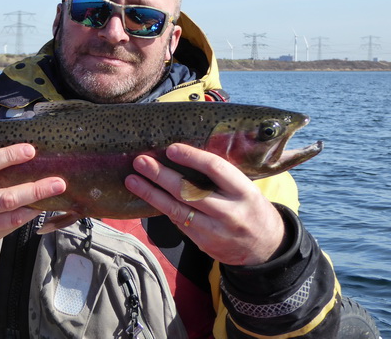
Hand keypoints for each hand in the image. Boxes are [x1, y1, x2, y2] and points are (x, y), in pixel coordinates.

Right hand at [0, 143, 65, 256]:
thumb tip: (16, 158)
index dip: (8, 156)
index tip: (30, 149)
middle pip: (5, 198)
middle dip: (35, 190)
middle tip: (58, 182)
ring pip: (11, 218)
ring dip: (36, 207)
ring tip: (56, 196)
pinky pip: (8, 230)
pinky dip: (25, 218)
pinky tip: (38, 209)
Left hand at [125, 143, 283, 265]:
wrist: (266, 248)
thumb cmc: (249, 207)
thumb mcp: (244, 188)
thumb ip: (220, 176)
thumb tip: (183, 154)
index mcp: (243, 191)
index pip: (215, 169)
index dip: (192, 157)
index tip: (171, 148)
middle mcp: (229, 211)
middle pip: (189, 191)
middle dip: (161, 175)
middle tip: (140, 161)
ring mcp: (215, 230)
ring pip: (177, 210)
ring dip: (151, 193)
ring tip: (132, 180)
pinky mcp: (203, 243)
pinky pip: (178, 221)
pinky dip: (162, 207)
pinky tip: (147, 195)